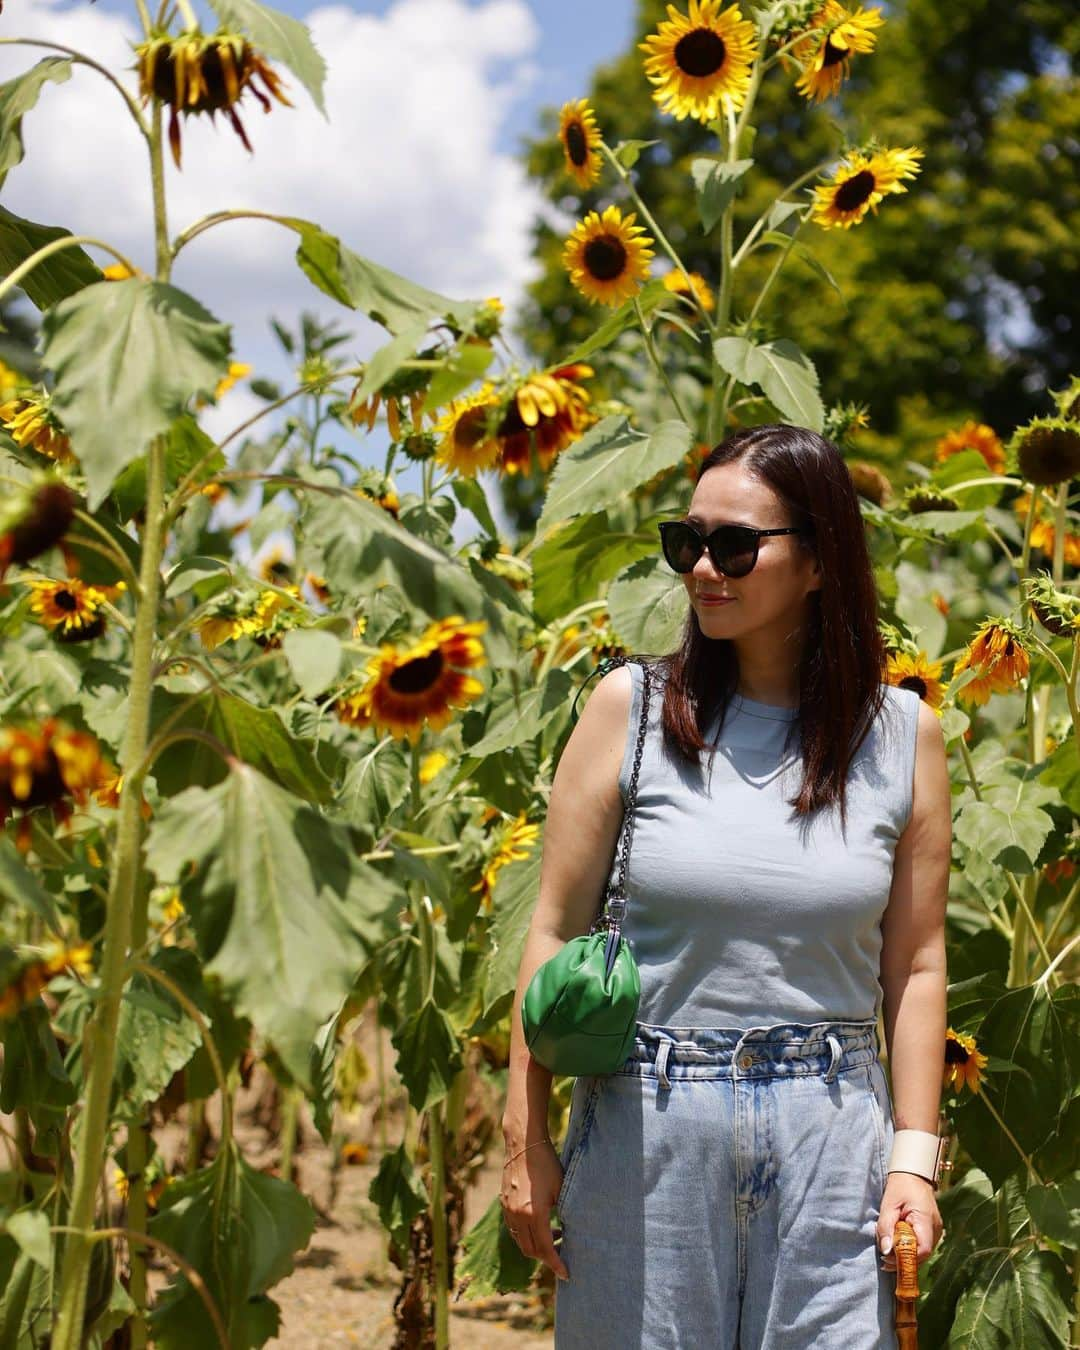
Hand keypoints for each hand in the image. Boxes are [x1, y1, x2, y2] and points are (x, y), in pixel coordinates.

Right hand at [499, 1139, 569, 1281]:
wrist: (523, 1144)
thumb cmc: (547, 1164)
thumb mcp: (562, 1189)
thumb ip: (565, 1214)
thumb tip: (571, 1234)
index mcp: (534, 1214)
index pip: (546, 1250)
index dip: (556, 1264)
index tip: (566, 1274)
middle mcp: (518, 1216)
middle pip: (531, 1251)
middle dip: (547, 1258)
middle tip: (563, 1254)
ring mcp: (508, 1210)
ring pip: (520, 1241)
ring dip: (536, 1246)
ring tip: (555, 1235)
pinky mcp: (504, 1204)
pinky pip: (514, 1229)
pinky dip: (526, 1234)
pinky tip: (540, 1223)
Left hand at [877, 1172, 944, 1271]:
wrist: (913, 1174)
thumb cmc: (900, 1186)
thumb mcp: (889, 1205)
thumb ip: (886, 1227)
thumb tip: (885, 1251)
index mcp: (927, 1221)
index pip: (922, 1250)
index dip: (905, 1259)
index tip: (887, 1259)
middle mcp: (936, 1229)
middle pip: (921, 1255)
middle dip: (902, 1259)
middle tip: (883, 1257)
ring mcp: (935, 1231)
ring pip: (921, 1252)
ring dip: (904, 1254)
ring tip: (888, 1248)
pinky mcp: (931, 1231)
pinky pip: (921, 1245)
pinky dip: (909, 1247)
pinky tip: (896, 1242)